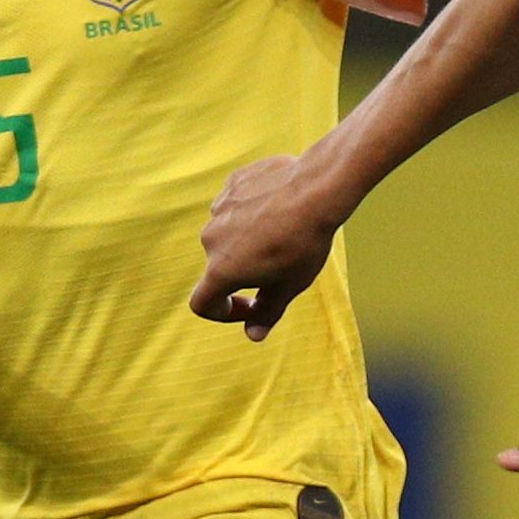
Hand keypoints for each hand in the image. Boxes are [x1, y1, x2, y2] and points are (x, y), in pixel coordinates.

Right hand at [190, 153, 343, 342]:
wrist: (318, 188)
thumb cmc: (305, 242)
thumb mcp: (290, 285)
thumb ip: (267, 312)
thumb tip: (253, 335)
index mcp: (221, 269)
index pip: (201, 303)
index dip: (222, 312)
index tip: (249, 307)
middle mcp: (211, 239)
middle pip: (220, 264)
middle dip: (244, 269)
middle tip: (281, 262)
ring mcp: (218, 208)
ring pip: (228, 232)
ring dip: (248, 238)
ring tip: (284, 231)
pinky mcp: (232, 184)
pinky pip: (236, 205)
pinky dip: (252, 211)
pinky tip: (280, 206)